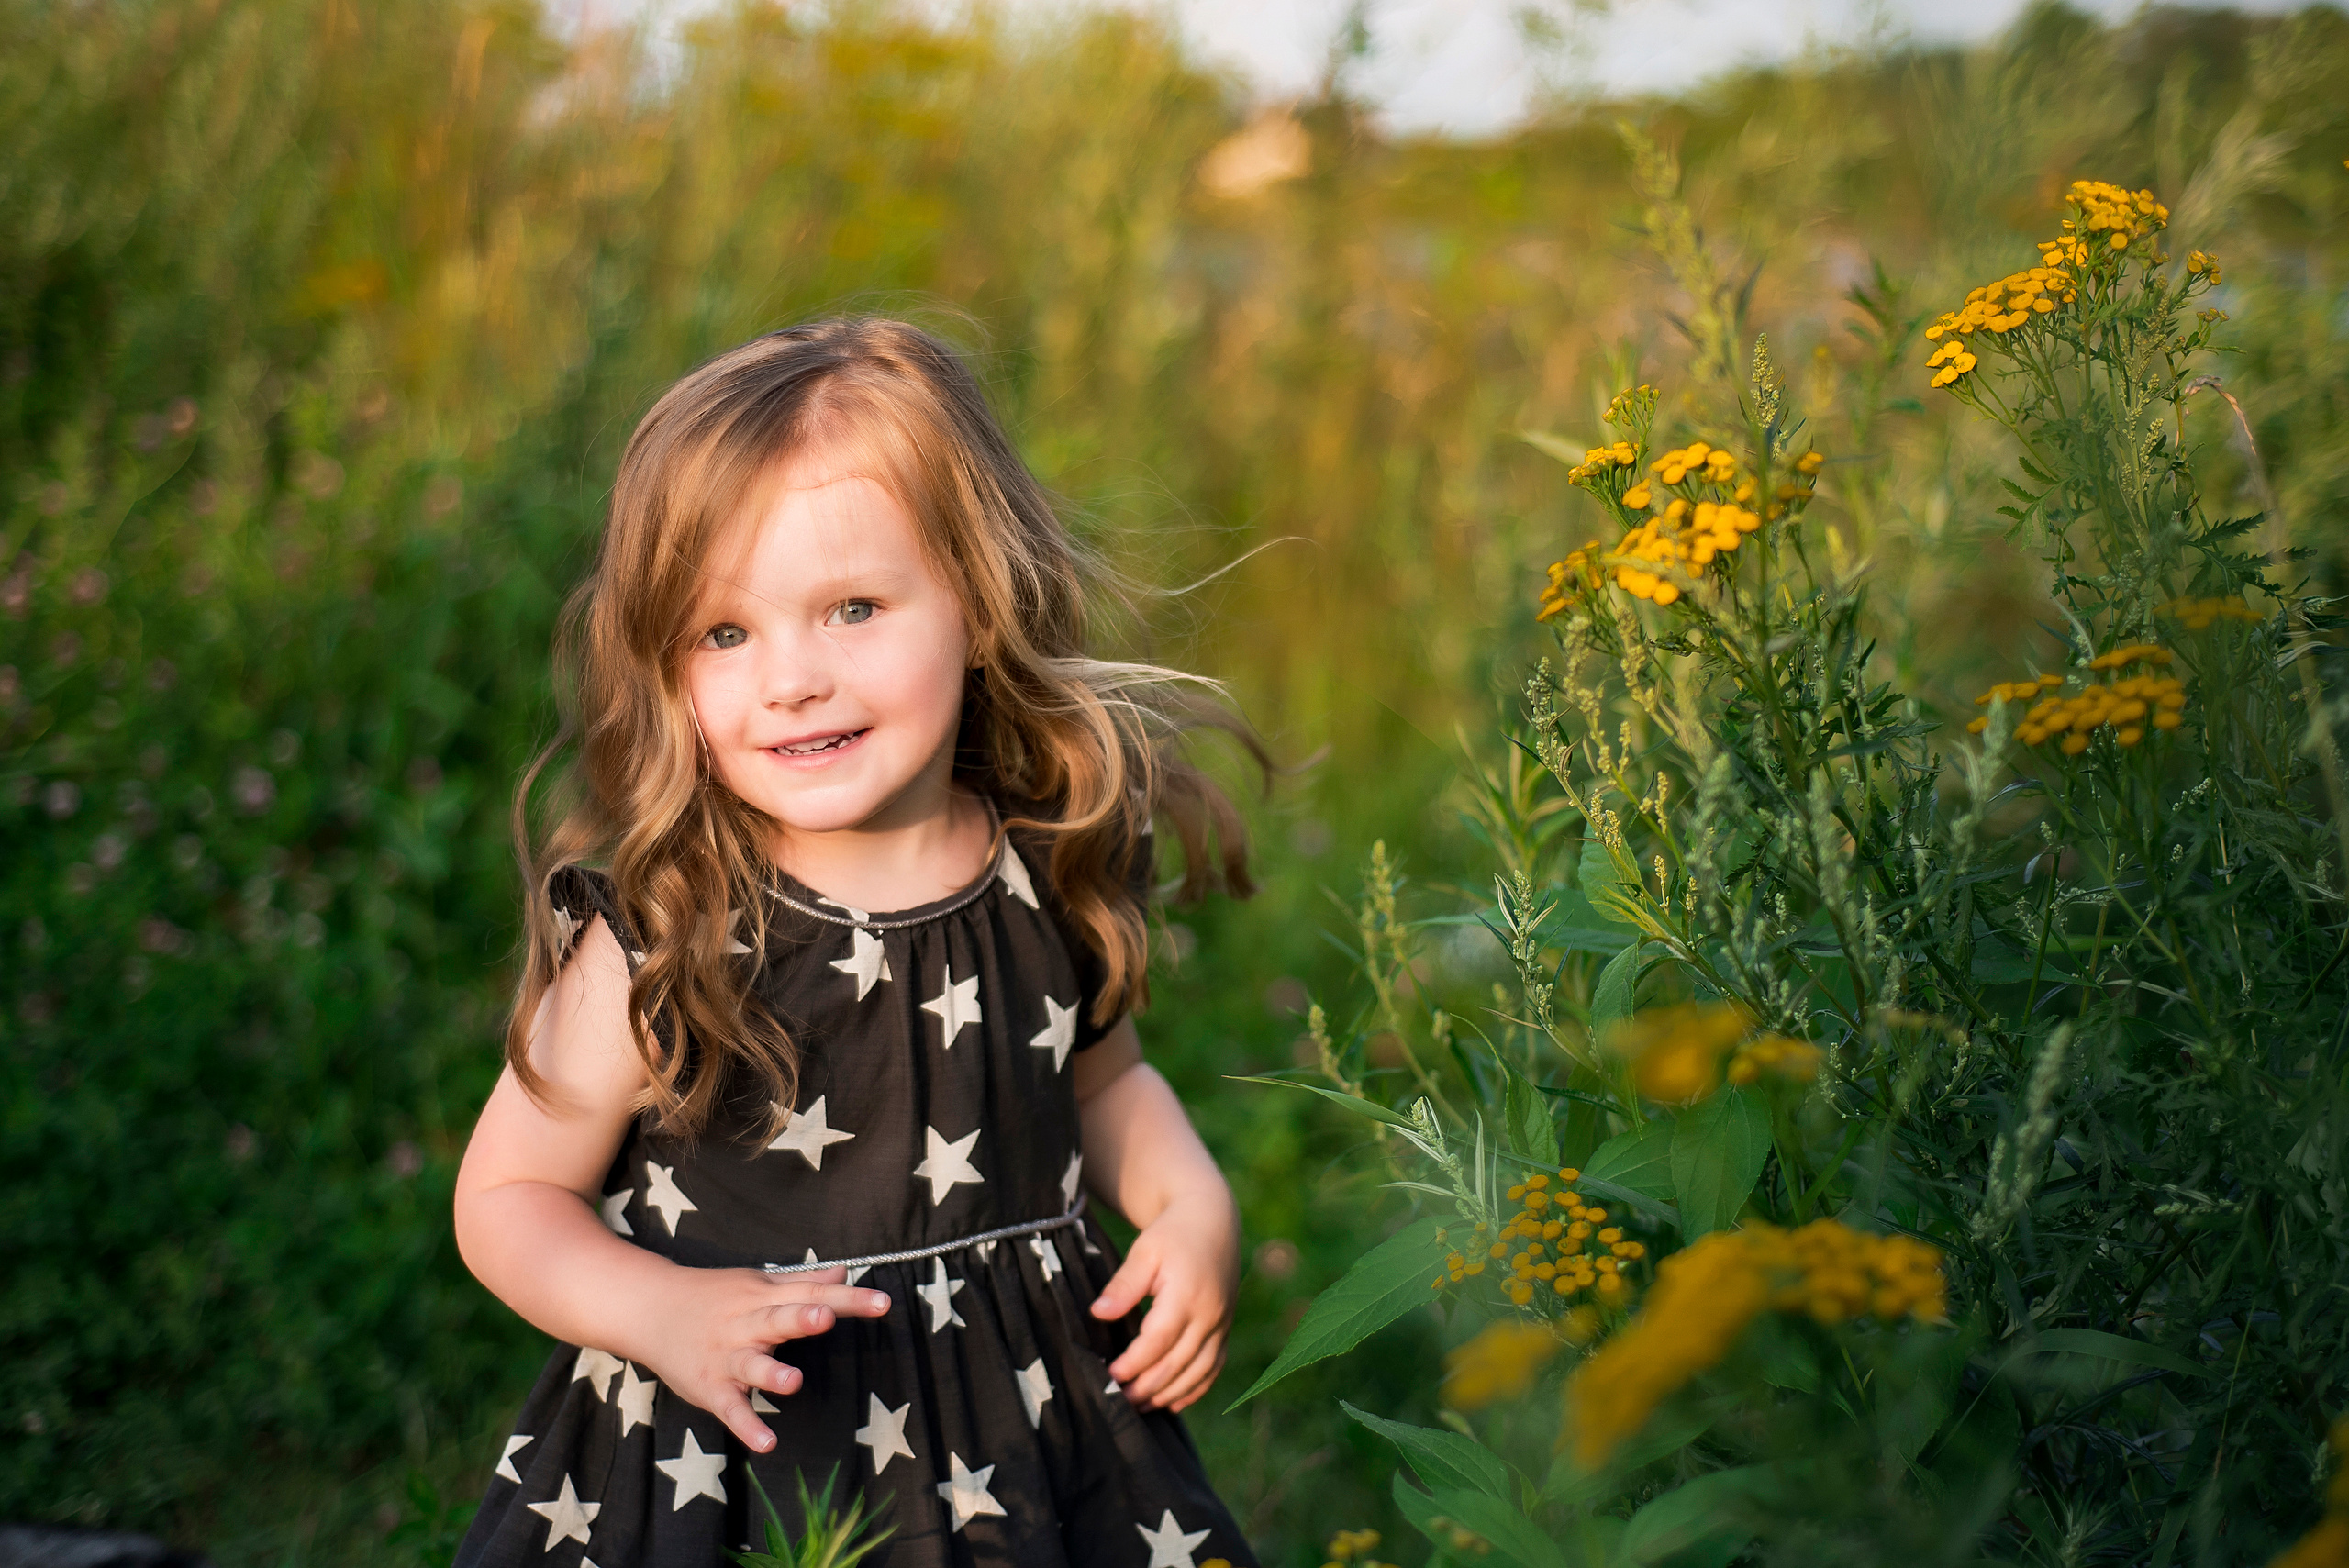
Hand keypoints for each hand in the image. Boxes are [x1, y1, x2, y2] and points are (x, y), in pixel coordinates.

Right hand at [637, 1265, 891, 1451]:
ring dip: (771, 1372)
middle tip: (827, 1316)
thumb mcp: (757, 1283)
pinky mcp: (710, 1387)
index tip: (883, 1302)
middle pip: (778, 1318)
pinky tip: (767, 1442)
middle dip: (802, 1318)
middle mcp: (746, 1323)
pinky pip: (730, 1408)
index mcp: (763, 1296)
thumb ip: (802, 1282)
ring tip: (793, 1381)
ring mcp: (727, 1356)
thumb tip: (843, 1273)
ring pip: (751, 1364)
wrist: (650, 1308)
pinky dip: (746, 1426)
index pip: (811, 1294)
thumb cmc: (713, 1296)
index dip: (847, 1299)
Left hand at [1091, 1189, 1239, 1411]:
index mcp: (1187, 1293)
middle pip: (1179, 1362)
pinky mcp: (1225, 1327)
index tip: (1111, 1375)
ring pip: (1199, 1371)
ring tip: (1142, 1405)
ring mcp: (1222, 1323)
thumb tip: (1098, 1314)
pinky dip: (1195, 1389)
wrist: (1212, 1219)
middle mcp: (1209, 1313)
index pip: (1159, 1340)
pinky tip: (1173, 1401)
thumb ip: (1123, 1286)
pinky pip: (1214, 1367)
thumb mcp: (1144, 1251)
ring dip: (1170, 1393)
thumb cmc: (1172, 1233)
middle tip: (1120, 1400)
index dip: (1134, 1363)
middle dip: (1148, 1386)